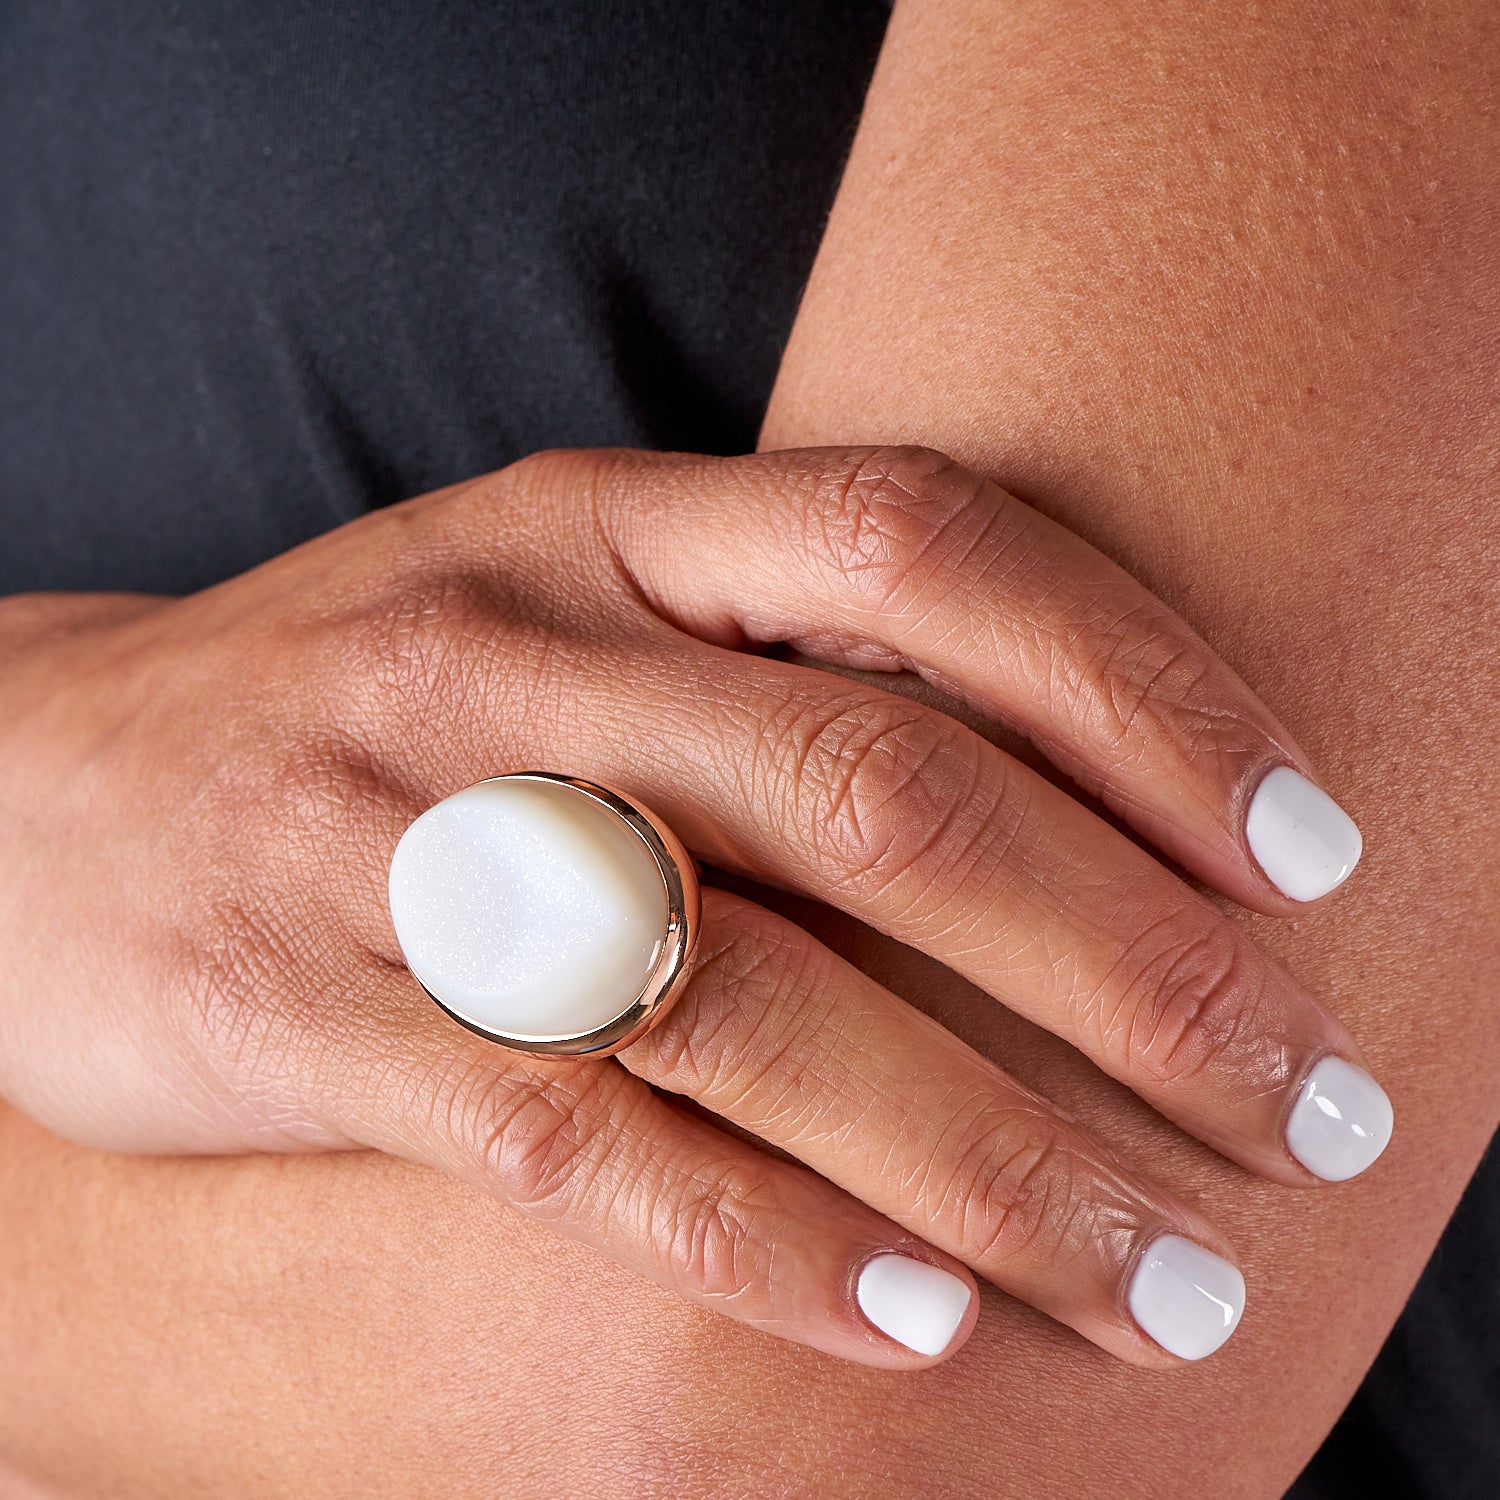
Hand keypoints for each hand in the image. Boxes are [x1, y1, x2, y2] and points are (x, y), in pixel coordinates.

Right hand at [0, 444, 1387, 1368]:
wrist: (51, 784)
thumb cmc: (378, 695)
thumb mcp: (560, 602)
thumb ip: (772, 653)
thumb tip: (1069, 775)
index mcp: (604, 520)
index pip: (926, 556)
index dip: (1145, 690)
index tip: (1312, 851)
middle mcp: (517, 653)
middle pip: (883, 797)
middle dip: (1134, 963)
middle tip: (1309, 1100)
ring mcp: (402, 831)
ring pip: (752, 1000)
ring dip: (992, 1154)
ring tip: (1169, 1280)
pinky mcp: (308, 1010)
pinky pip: (576, 1143)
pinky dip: (766, 1241)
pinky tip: (923, 1327)